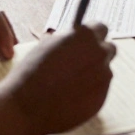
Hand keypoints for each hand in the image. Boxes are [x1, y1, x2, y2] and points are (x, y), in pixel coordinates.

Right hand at [0, 24, 115, 134]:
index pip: (101, 27)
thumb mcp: (46, 45)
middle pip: (108, 48)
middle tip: (79, 61)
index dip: (92, 34)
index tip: (85, 41)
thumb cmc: (32, 74)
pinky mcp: (102, 97)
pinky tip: (71, 96)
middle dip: (96, 53)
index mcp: (86, 36)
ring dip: (93, 73)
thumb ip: (66, 39)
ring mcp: (103, 77)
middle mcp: (100, 53)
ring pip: (104, 71)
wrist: (27, 107)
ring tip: (70, 83)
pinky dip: (90, 91)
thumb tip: (71, 39)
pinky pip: (100, 89)